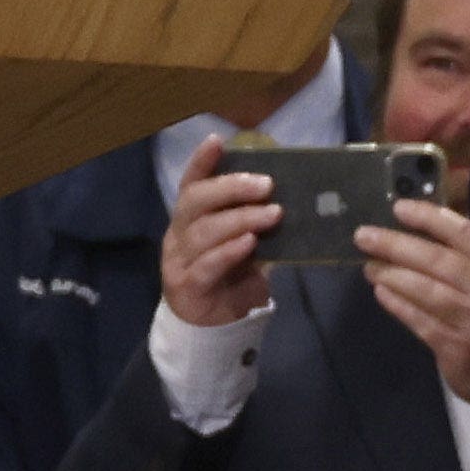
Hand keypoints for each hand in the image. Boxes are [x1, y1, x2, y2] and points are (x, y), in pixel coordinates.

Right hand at [158, 136, 280, 329]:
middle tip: (266, 184)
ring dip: (240, 219)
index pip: (191, 183)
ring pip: (203, 232)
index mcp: (190, 218)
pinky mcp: (187, 287)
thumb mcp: (244, 244)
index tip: (217, 140)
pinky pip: (207, 265)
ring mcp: (178, 261)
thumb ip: (255, 222)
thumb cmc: (230, 278)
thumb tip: (291, 194)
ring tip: (272, 214)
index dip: (201, 161)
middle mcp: (178, 234)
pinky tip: (250, 243)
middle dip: (230, 187)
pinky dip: (229, 251)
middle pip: (195, 201)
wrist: (213, 329)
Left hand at [351, 197, 469, 399]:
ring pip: (426, 291)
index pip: (462, 234)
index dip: (429, 219)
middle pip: (437, 261)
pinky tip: (381, 293)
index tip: (399, 209)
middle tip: (364, 236)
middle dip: (397, 246)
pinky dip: (399, 305)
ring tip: (369, 266)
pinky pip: (421, 322)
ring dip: (392, 276)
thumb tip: (437, 210)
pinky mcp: (457, 349)